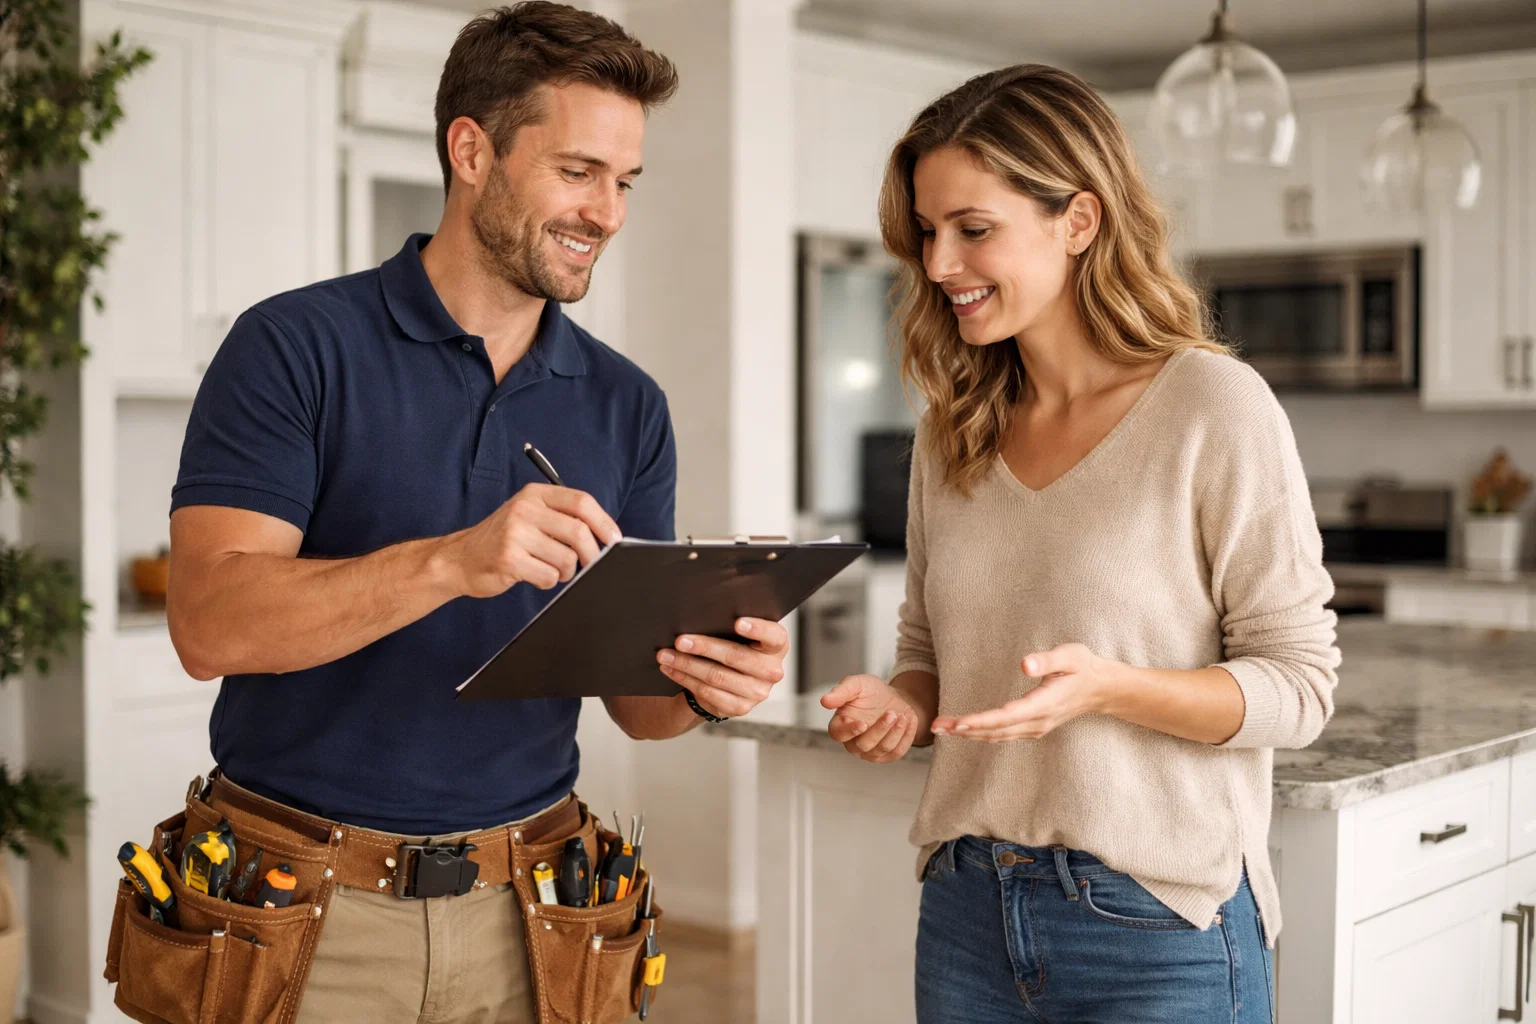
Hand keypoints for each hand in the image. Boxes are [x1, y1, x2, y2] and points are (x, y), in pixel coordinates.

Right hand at [450, 484, 621, 596]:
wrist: (460, 559)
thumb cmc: (503, 540)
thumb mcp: (530, 516)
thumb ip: (562, 519)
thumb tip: (606, 536)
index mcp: (534, 494)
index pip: (581, 502)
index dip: (604, 522)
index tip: (615, 540)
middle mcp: (524, 509)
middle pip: (578, 532)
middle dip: (593, 554)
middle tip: (591, 564)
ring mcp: (515, 534)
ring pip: (566, 559)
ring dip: (567, 572)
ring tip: (551, 569)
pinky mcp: (508, 559)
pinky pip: (549, 576)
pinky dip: (548, 582)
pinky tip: (533, 575)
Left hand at [656, 618, 789, 717]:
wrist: (731, 680)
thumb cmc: (736, 645)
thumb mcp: (741, 633)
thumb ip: (732, 621)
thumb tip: (700, 611)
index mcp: (777, 646)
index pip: (774, 636)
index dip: (757, 629)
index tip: (737, 622)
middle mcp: (772, 670)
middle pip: (736, 656)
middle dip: (704, 647)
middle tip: (680, 640)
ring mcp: (758, 692)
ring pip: (716, 676)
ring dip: (686, 664)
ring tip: (665, 654)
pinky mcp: (740, 707)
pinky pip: (707, 691)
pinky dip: (684, 678)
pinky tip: (670, 669)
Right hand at [820, 674, 919, 762]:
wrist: (893, 699)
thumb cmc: (871, 692)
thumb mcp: (857, 684)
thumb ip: (841, 691)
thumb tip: (824, 701)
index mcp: (840, 726)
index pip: (839, 734)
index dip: (850, 730)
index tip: (863, 723)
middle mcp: (853, 743)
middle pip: (864, 744)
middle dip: (880, 729)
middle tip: (892, 713)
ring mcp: (870, 752)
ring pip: (882, 749)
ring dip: (895, 732)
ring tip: (902, 715)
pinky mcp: (888, 756)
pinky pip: (897, 751)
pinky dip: (906, 735)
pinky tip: (908, 720)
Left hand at [930, 643, 1118, 741]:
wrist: (1103, 688)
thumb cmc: (1084, 667)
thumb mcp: (1071, 656)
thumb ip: (1048, 660)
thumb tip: (1024, 664)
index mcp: (1045, 704)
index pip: (1007, 716)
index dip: (981, 721)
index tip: (958, 723)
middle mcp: (1038, 721)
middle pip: (996, 730)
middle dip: (965, 730)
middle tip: (936, 727)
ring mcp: (1036, 727)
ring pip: (997, 736)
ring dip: (969, 734)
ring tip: (942, 730)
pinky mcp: (1033, 727)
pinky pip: (1003, 735)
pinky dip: (982, 734)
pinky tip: (965, 731)